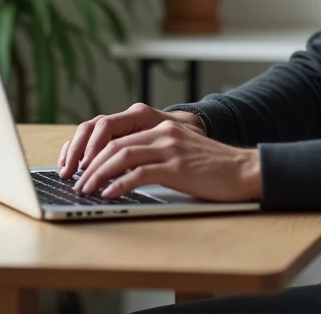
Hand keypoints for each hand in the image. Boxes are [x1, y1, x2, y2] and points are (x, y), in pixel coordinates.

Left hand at [73, 119, 261, 202]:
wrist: (243, 170)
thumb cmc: (211, 166)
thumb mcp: (179, 150)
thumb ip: (153, 151)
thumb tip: (119, 168)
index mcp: (160, 125)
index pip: (115, 132)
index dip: (91, 149)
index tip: (78, 166)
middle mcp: (163, 132)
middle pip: (113, 143)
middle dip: (88, 164)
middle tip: (76, 182)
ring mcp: (170, 148)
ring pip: (121, 156)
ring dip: (98, 175)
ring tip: (86, 190)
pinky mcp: (177, 168)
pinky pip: (139, 174)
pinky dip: (119, 184)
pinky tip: (109, 194)